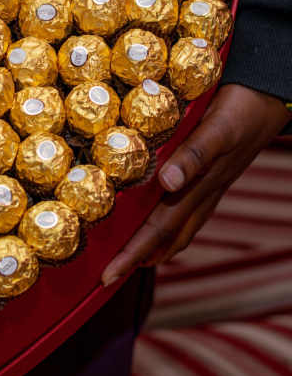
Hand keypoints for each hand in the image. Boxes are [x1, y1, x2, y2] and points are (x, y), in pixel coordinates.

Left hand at [101, 84, 291, 285]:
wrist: (269, 98)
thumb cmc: (240, 110)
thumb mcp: (216, 129)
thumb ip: (192, 155)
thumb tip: (167, 183)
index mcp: (197, 188)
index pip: (158, 229)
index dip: (132, 254)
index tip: (107, 276)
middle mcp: (202, 195)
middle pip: (164, 237)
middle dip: (135, 259)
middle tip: (109, 278)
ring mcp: (209, 190)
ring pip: (178, 231)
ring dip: (153, 250)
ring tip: (132, 262)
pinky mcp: (212, 179)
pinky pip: (187, 215)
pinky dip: (169, 230)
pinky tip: (160, 227)